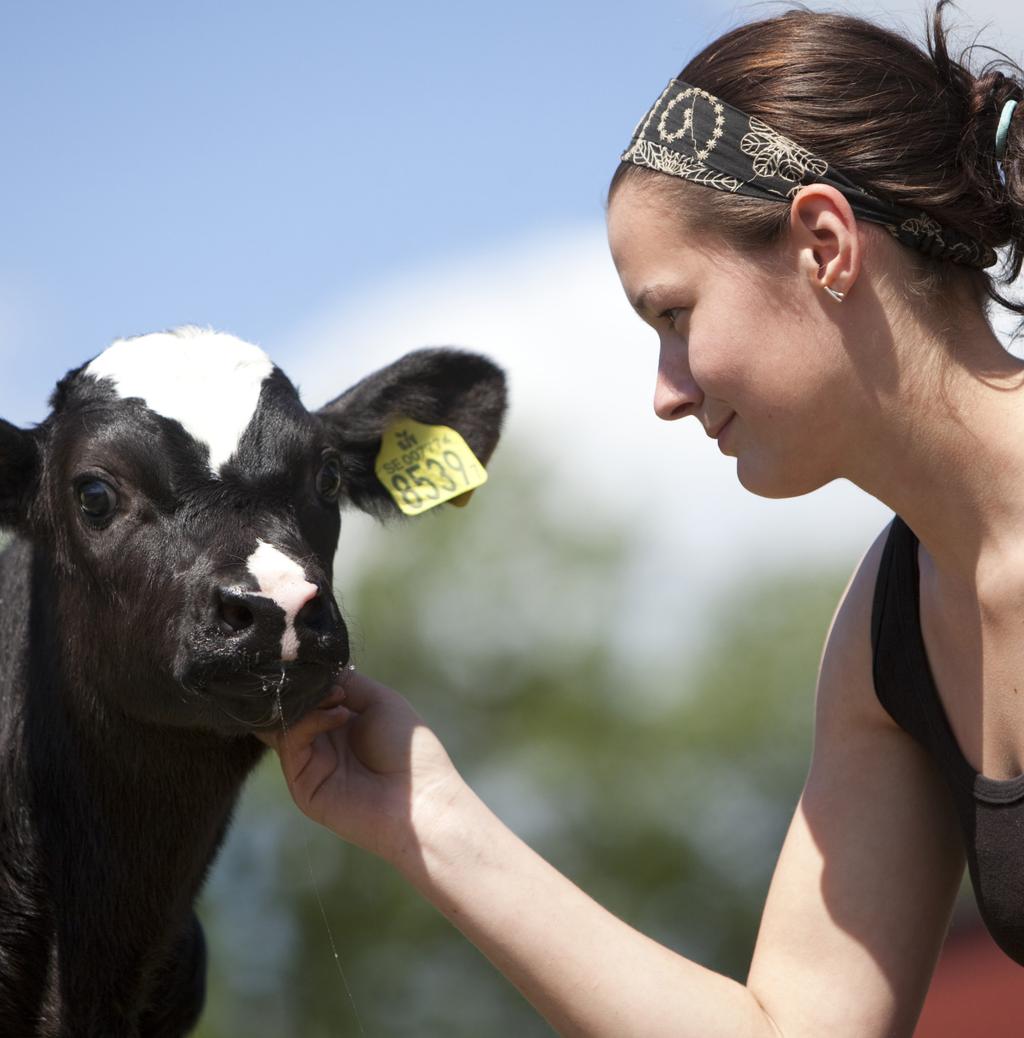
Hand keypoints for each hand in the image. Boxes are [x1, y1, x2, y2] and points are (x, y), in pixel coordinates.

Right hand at [257, 669, 467, 869]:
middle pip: (288, 708)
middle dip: (302, 688)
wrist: (420, 801)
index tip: (316, 660)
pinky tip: (340, 715)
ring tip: (338, 698)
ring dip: (307, 702)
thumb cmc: (408, 751)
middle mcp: (320, 743)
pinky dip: (310, 721)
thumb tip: (314, 667)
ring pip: (283, 723)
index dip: (307, 677)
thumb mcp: (380, 701)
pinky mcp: (302, 784)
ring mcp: (309, 764)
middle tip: (322, 679)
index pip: (305, 696)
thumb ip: (346, 681)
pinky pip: (291, 743)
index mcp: (338, 723)